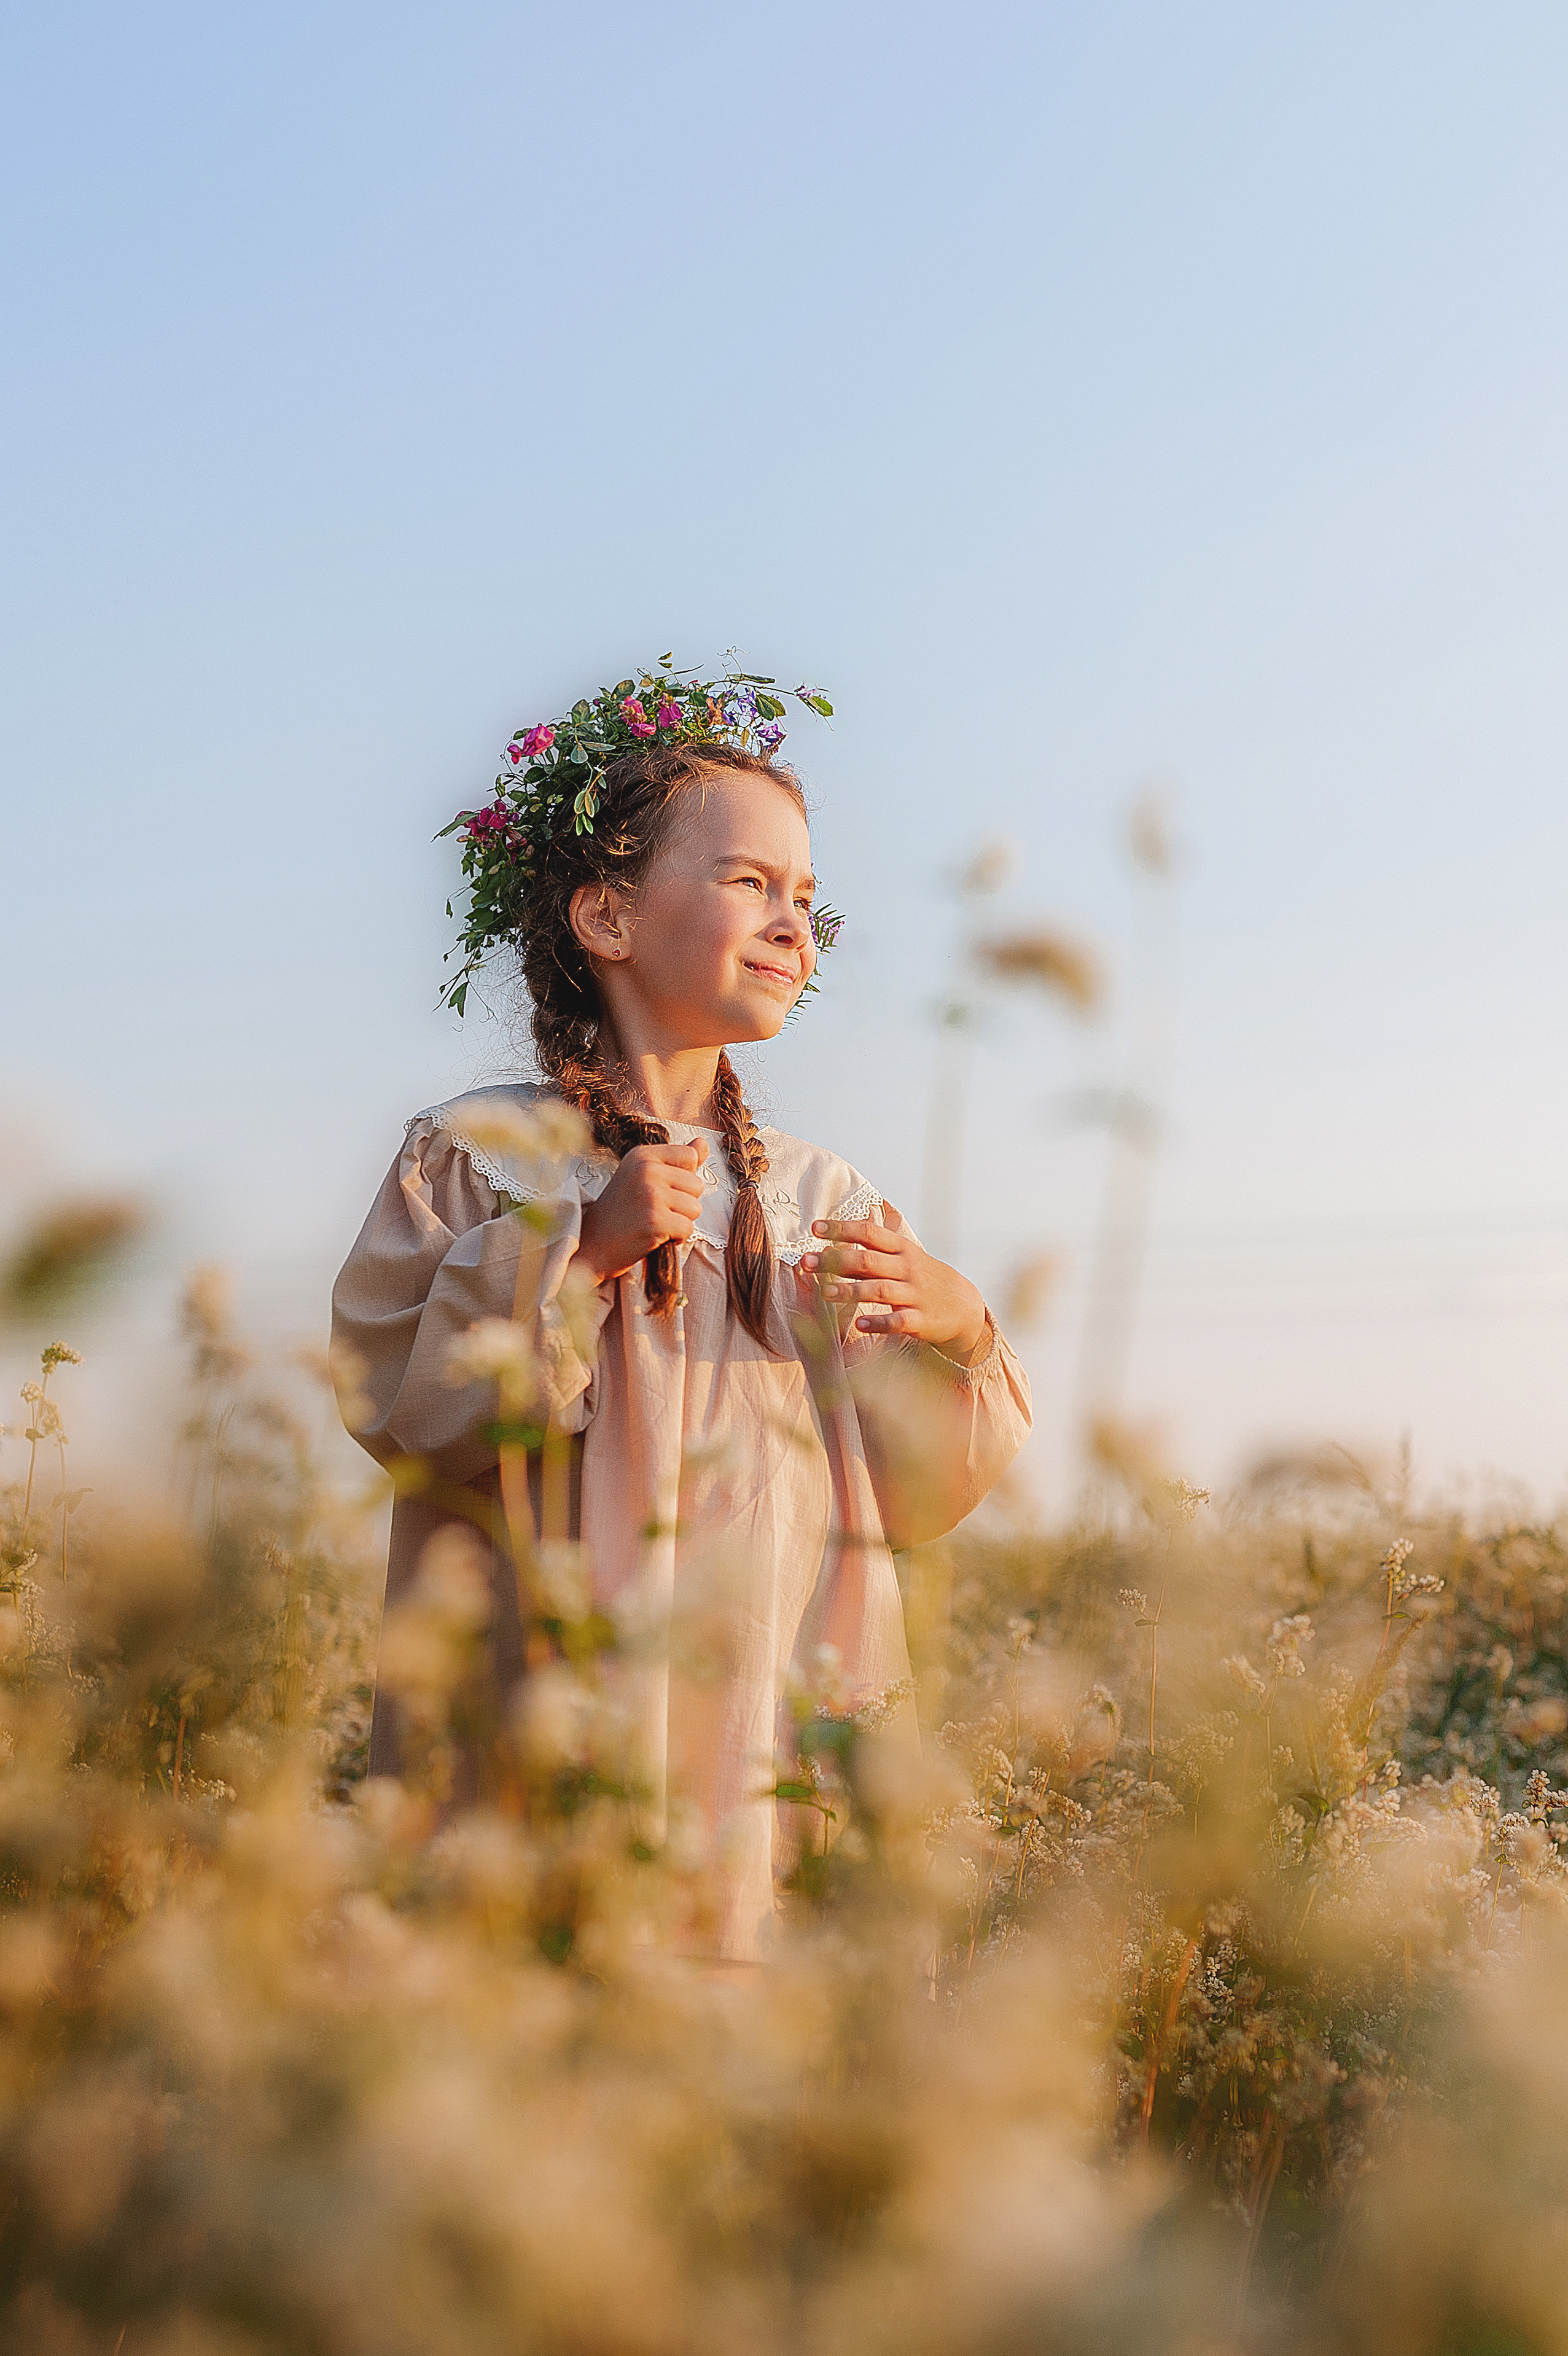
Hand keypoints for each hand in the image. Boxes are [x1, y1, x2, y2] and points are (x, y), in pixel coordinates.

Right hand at [574, 1140, 705, 1282]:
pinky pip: (688, 1229)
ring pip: (695, 1208)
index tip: (659, 1190)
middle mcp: (646, 1170)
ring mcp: (651, 1194)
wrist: (592, 1245)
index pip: (690, 1156)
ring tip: (654, 1223)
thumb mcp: (643, 1176)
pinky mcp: (655, 1220)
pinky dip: (675, 1239)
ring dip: (679, 1222)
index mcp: (642, 1155)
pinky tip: (654, 1236)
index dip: (682, 1179)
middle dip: (682, 1203)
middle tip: (653, 1211)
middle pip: (697, 1185)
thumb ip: (676, 1160)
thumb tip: (704, 1143)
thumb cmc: (620, 1212)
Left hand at [799, 1202, 990, 1362]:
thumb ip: (873, 1250)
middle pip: (868, 1260)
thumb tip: (832, 1243)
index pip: (868, 1232)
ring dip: (851, 1291)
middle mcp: (907, 1268)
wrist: (966, 1307)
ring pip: (879, 1290)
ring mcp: (915, 1294)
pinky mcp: (921, 1320)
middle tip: (806, 1261)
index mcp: (902, 1249)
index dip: (841, 1229)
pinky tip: (860, 1324)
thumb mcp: (906, 1257)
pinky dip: (879, 1323)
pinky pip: (898, 1321)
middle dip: (835, 1260)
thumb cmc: (924, 1279)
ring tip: (826, 1294)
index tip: (814, 1228)